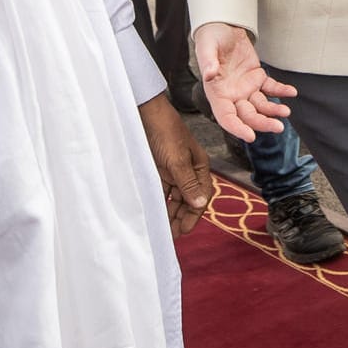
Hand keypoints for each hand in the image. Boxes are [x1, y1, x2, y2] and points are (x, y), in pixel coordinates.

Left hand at [138, 93, 210, 235]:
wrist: (145, 113)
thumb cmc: (165, 131)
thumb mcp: (177, 160)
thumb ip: (188, 184)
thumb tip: (200, 204)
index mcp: (199, 166)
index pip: (202, 196)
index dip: (194, 214)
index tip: (184, 230)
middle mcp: (188, 169)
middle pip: (189, 199)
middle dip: (182, 216)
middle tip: (172, 234)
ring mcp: (173, 169)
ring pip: (175, 196)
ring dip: (170, 211)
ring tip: (163, 227)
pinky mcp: (159, 168)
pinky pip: (162, 190)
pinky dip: (160, 201)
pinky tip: (155, 212)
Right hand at [191, 22, 295, 141]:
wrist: (223, 26)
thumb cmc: (211, 38)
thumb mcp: (206, 47)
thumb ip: (207, 62)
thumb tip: (209, 74)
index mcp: (217, 93)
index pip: (226, 117)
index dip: (237, 128)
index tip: (250, 136)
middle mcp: (232, 95)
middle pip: (247, 116)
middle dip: (262, 123)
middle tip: (278, 127)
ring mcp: (246, 88)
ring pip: (261, 106)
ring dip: (273, 110)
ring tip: (286, 112)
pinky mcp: (257, 78)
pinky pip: (271, 88)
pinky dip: (281, 91)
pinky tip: (291, 92)